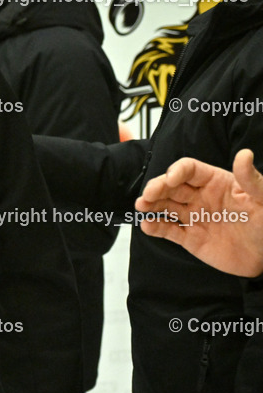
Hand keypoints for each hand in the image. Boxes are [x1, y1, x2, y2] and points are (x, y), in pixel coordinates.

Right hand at [135, 149, 262, 276]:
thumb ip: (251, 179)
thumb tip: (244, 153)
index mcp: (215, 182)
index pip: (189, 169)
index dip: (177, 171)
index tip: (170, 178)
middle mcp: (200, 197)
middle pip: (171, 186)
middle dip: (157, 187)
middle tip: (148, 195)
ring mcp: (193, 217)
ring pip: (165, 206)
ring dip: (151, 204)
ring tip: (141, 206)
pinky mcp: (190, 238)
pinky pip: (168, 230)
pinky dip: (156, 227)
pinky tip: (148, 225)